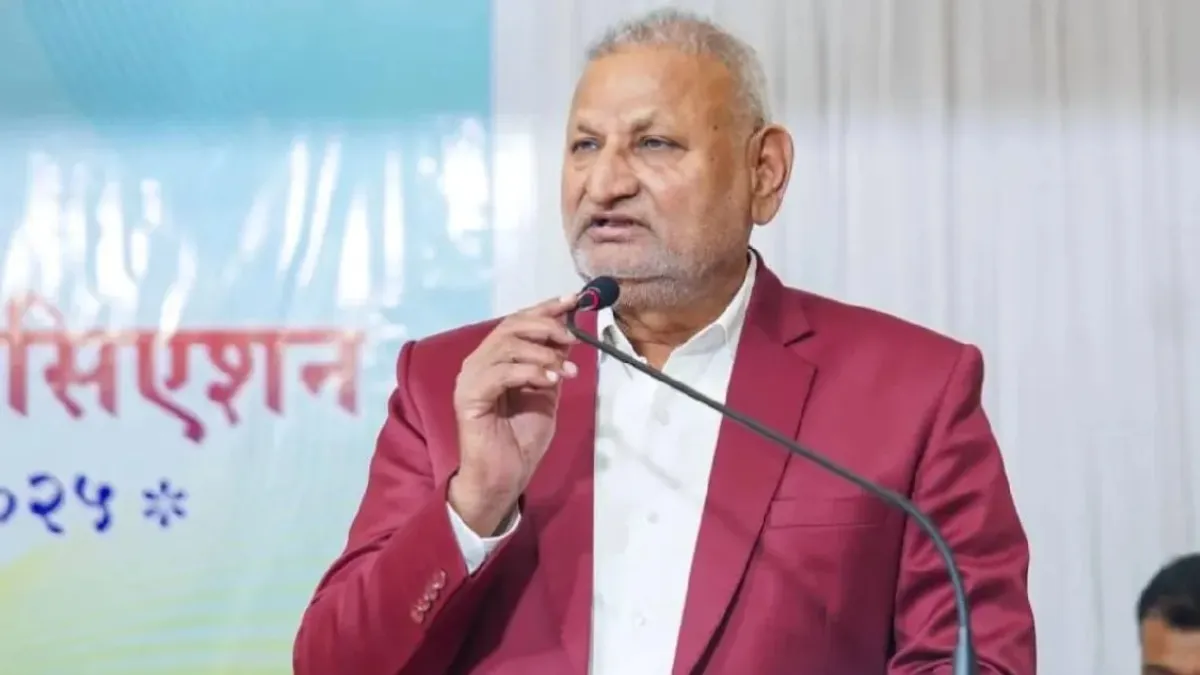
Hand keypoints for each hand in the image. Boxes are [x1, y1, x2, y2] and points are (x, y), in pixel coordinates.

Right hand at [449, 294, 578, 534]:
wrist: (503, 478)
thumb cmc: (520, 440)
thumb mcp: (545, 394)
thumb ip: (551, 365)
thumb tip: (568, 335)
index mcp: (495, 359)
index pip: (517, 322)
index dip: (545, 307)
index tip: (574, 299)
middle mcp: (478, 363)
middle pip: (511, 326)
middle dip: (546, 326)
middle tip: (573, 338)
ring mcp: (470, 378)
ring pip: (507, 346)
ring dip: (543, 353)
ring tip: (566, 371)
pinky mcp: (469, 397)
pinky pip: (501, 372)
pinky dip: (530, 372)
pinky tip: (551, 381)